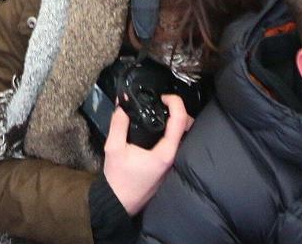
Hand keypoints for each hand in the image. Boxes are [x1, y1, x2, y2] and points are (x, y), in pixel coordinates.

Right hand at [101, 94, 192, 215]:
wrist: (119, 202)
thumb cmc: (118, 179)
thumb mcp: (113, 148)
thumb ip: (118, 124)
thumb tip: (123, 105)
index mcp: (165, 153)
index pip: (180, 121)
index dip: (175, 103)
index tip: (163, 97)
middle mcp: (174, 158)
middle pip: (188, 127)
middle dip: (178, 109)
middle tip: (162, 103)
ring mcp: (173, 164)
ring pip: (184, 136)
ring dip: (177, 121)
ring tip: (161, 112)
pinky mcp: (168, 166)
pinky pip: (177, 144)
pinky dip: (173, 132)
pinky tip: (159, 128)